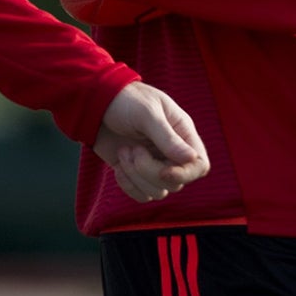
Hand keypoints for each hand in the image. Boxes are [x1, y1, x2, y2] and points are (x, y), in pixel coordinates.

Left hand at [93, 82, 209, 202]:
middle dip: (150, 171)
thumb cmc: (126, 100)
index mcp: (182, 134)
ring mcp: (154, 165)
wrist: (96, 103)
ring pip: (158, 192)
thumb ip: (167, 138)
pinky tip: (118, 167)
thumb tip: (192, 158)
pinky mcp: (136, 174)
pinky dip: (128, 185)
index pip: (199, 165)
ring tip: (124, 151)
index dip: (185, 174)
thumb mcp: (147, 113)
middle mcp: (172, 153)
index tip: (164, 171)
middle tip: (133, 149)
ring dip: (136, 176)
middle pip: (176, 183)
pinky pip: (142, 195)